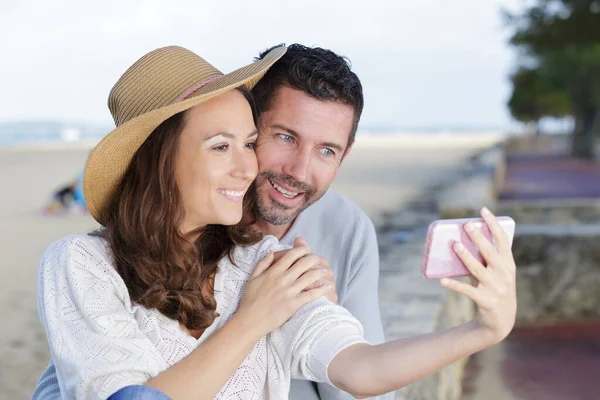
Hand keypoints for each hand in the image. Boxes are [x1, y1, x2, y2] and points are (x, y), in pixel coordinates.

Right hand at [238, 245, 331, 337]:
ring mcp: (289, 292)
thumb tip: (272, 252)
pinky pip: (311, 294)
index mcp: (273, 272)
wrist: (250, 321)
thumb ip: (262, 264)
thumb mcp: (252, 278)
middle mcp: (283, 279)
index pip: (292, 255)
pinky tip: (327, 286)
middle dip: (314, 258)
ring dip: (321, 272)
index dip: (302, 250)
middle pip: (304, 263)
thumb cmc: (250, 300)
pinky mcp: (294, 304)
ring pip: (310, 276)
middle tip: (318, 259)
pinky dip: (322, 289)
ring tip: (325, 271)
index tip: (307, 250)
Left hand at [441, 207, 516, 343]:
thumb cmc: (495, 289)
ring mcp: (496, 289)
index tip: (483, 210)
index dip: (494, 224)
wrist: (501, 322)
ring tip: (454, 245)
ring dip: (465, 257)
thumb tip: (460, 240)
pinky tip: (442, 280)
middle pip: (490, 253)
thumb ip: (486, 258)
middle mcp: (504, 275)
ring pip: (477, 270)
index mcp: (508, 265)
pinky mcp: (486, 302)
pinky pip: (467, 291)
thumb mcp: (497, 273)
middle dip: (479, 238)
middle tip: (467, 225)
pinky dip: (454, 285)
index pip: (503, 240)